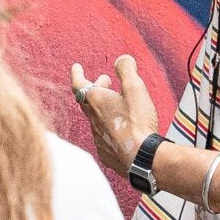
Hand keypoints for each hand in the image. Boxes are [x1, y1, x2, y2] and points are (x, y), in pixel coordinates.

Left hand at [71, 55, 160, 179]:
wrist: (142, 159)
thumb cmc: (138, 122)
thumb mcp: (135, 88)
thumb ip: (126, 70)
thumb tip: (121, 60)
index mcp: (96, 101)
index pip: (78, 84)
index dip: (76, 74)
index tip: (76, 67)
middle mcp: (93, 119)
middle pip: (87, 100)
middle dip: (95, 87)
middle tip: (104, 80)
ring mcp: (98, 137)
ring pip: (95, 118)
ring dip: (102, 107)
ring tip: (115, 103)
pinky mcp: (106, 153)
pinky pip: (103, 136)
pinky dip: (109, 126)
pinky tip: (119, 128)